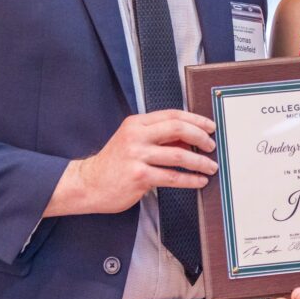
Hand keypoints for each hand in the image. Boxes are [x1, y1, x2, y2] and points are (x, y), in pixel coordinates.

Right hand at [45, 109, 217, 216]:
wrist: (87, 184)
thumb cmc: (114, 163)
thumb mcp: (134, 141)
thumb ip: (159, 137)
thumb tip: (191, 138)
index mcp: (136, 123)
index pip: (172, 114)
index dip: (195, 119)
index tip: (210, 126)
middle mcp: (136, 136)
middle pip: (178, 129)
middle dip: (200, 136)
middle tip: (212, 145)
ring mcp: (137, 156)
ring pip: (178, 155)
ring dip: (200, 161)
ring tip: (211, 166)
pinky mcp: (139, 176)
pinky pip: (172, 177)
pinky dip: (190, 179)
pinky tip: (199, 181)